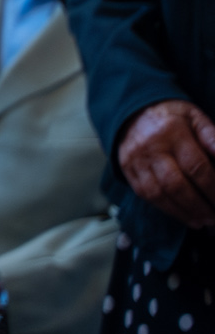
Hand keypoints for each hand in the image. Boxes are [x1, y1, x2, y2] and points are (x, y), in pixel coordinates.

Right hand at [117, 100, 214, 228]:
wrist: (133, 111)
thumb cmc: (170, 117)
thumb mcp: (195, 117)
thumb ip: (212, 137)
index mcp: (172, 131)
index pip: (196, 166)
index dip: (212, 188)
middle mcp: (151, 147)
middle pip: (176, 184)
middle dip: (199, 206)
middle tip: (214, 218)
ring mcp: (136, 159)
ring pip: (159, 194)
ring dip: (184, 212)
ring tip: (202, 221)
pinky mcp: (127, 169)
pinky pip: (146, 195)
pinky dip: (167, 209)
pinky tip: (183, 215)